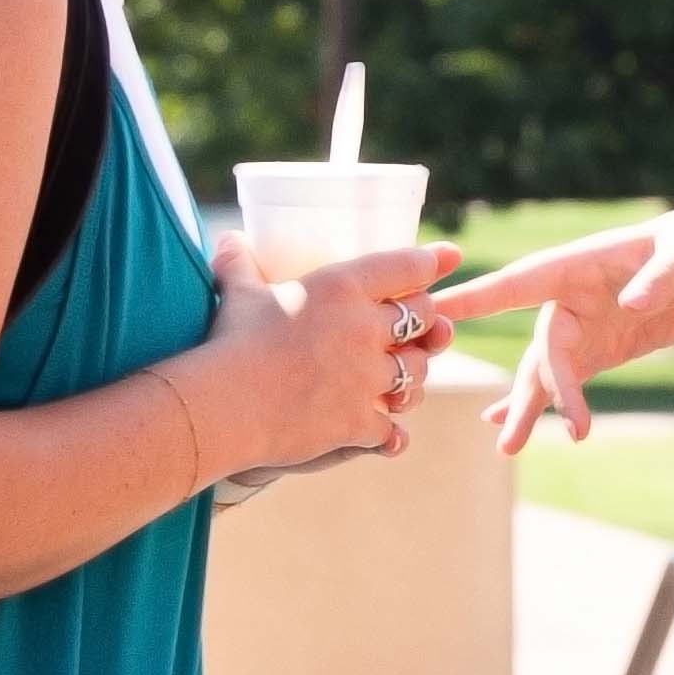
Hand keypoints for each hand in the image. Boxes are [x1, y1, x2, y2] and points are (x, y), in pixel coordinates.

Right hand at [195, 234, 461, 475]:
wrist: (222, 405)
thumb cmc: (229, 341)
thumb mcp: (238, 293)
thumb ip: (239, 264)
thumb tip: (229, 238)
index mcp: (343, 288)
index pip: (405, 267)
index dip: (431, 262)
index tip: (451, 258)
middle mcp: (366, 330)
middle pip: (423, 318)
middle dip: (426, 321)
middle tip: (422, 325)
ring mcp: (368, 378)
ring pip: (417, 373)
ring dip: (413, 375)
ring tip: (401, 379)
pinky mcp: (361, 421)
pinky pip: (392, 429)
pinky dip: (390, 433)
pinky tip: (389, 437)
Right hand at [427, 203, 673, 449]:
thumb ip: (662, 278)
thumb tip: (633, 304)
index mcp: (579, 264)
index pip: (521, 282)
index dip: (479, 297)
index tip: (439, 311)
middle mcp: (571, 297)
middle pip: (539, 348)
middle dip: (528, 391)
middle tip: (513, 435)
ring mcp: (586, 327)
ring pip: (546, 372)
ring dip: (529, 408)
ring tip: (508, 447)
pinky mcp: (604, 351)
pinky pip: (566, 382)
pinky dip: (544, 405)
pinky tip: (508, 428)